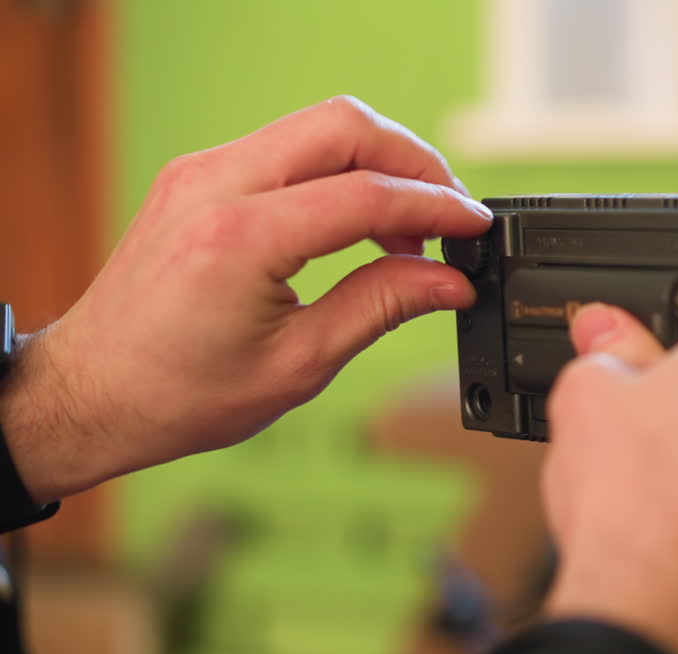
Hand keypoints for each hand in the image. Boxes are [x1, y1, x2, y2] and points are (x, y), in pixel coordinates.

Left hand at [0, 96, 491, 502]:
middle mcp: (214, 186)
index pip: (365, 195)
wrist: (93, 392)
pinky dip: (337, 174)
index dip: (435, 207)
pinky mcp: (198, 178)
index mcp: (239, 239)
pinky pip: (287, 149)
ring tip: (407, 234)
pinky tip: (358, 225)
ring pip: (318, 127)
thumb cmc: (178, 394)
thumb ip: (383, 307)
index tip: (475, 227)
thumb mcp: (299, 363)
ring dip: (377, 165)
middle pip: (345, 127)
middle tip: (450, 213)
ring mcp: (201, 173)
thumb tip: (451, 282)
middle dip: (413, 161)